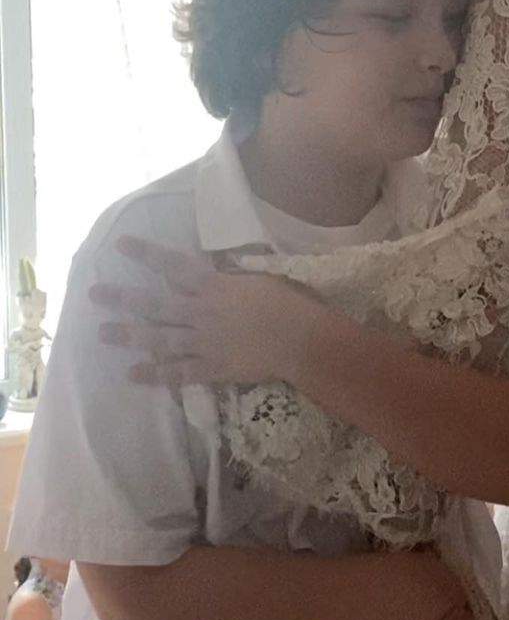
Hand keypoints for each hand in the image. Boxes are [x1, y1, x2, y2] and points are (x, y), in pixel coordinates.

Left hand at [90, 236, 318, 387]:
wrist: (303, 341)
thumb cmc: (289, 303)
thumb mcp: (259, 278)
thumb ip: (229, 278)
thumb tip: (210, 270)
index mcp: (215, 287)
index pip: (173, 266)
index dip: (145, 254)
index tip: (120, 244)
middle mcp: (202, 313)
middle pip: (155, 305)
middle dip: (123, 299)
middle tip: (94, 294)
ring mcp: (205, 343)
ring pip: (160, 339)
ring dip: (130, 336)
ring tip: (103, 333)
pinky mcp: (213, 368)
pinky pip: (179, 373)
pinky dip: (155, 374)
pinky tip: (133, 374)